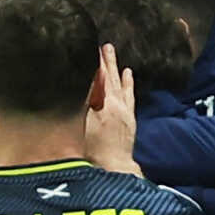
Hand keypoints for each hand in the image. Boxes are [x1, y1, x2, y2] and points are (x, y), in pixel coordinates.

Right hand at [84, 44, 139, 174]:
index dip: (96, 60)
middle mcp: (117, 104)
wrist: (113, 169)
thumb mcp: (84, 122)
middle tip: (106, 46)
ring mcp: (124, 112)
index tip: (93, 46)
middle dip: (107, 61)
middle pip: (111, 77)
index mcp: (104, 102)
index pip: (99, 75)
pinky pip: (130, 97)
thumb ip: (89, 98)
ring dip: (117, 70)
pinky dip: (129, 85)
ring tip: (115, 57)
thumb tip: (94, 76)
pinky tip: (129, 76)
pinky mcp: (129, 121)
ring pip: (121, 85)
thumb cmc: (93, 150)